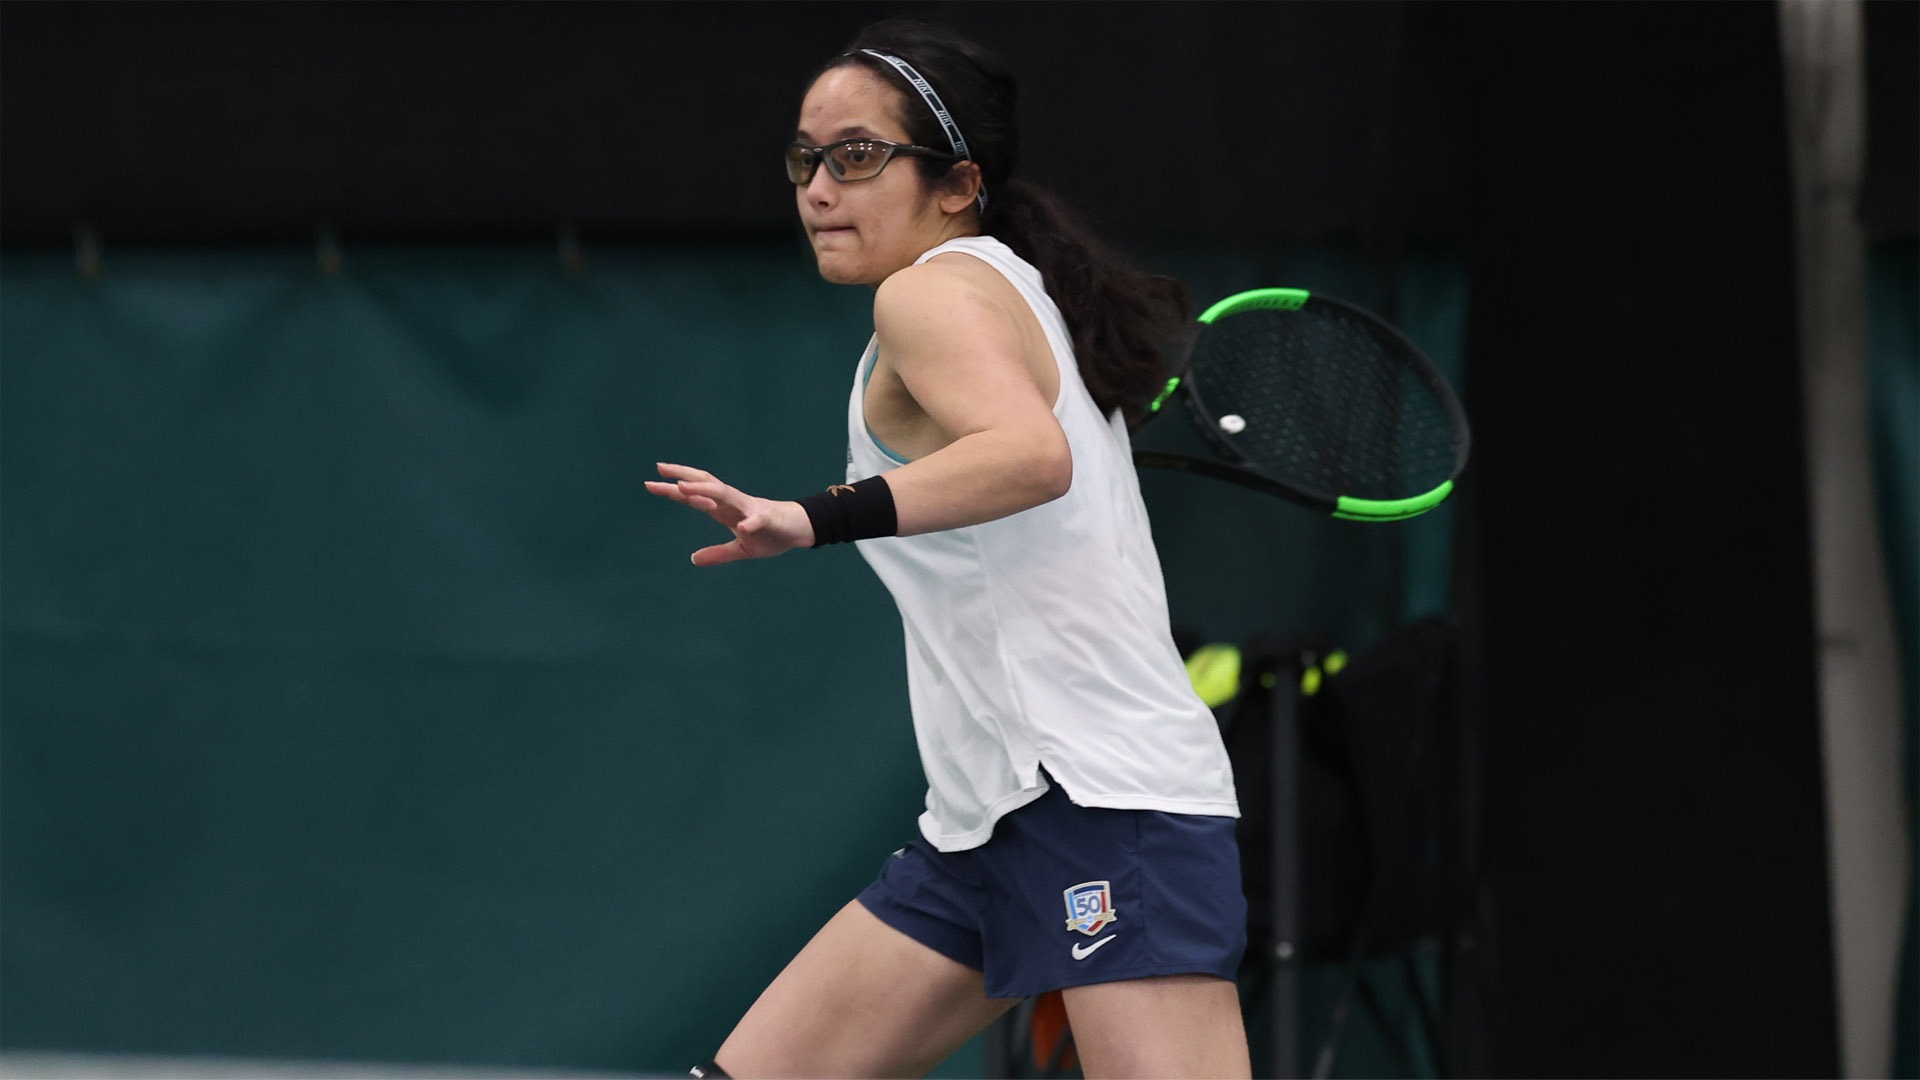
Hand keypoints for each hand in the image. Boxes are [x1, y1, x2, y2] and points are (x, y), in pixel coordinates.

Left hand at [645, 462, 816, 566]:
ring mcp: (750, 508)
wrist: (800, 528)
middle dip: (682, 477)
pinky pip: (758, 519)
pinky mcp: (768, 518)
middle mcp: (734, 503)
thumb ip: (718, 554)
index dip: (674, 490)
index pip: (695, 497)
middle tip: (658, 469)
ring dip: (704, 491)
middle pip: (704, 485)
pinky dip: (751, 521)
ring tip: (683, 489)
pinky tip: (742, 526)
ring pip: (724, 495)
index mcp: (725, 510)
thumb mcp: (741, 549)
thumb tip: (692, 559)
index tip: (651, 483)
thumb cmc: (770, 534)